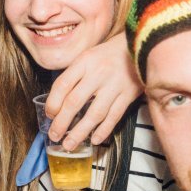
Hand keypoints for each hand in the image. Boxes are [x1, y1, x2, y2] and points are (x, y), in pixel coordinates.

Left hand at [47, 32, 141, 148]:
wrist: (141, 45)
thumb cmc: (108, 54)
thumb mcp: (88, 56)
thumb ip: (74, 75)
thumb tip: (56, 102)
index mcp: (84, 62)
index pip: (63, 84)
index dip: (53, 103)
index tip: (49, 115)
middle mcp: (98, 73)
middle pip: (75, 101)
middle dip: (62, 122)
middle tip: (54, 135)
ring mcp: (114, 85)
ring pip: (94, 113)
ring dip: (80, 132)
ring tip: (69, 145)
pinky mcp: (128, 95)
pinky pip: (114, 116)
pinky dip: (104, 130)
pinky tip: (94, 139)